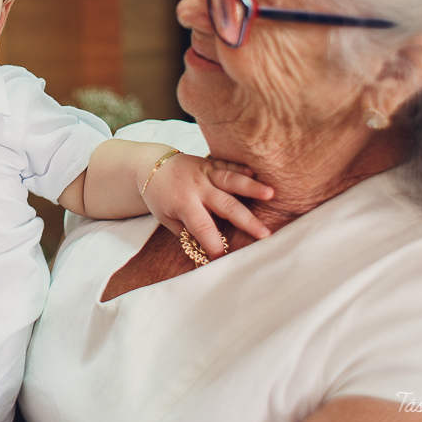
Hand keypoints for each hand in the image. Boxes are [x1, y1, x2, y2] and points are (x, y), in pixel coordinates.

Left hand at [143, 153, 273, 258]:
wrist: (150, 166)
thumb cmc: (159, 197)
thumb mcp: (166, 218)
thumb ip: (187, 233)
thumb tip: (206, 253)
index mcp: (183, 203)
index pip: (202, 227)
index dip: (214, 243)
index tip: (225, 258)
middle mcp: (197, 187)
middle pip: (224, 205)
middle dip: (246, 220)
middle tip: (265, 235)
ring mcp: (205, 173)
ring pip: (230, 180)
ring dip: (251, 187)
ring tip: (271, 194)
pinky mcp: (210, 162)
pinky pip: (227, 164)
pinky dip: (241, 168)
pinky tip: (256, 173)